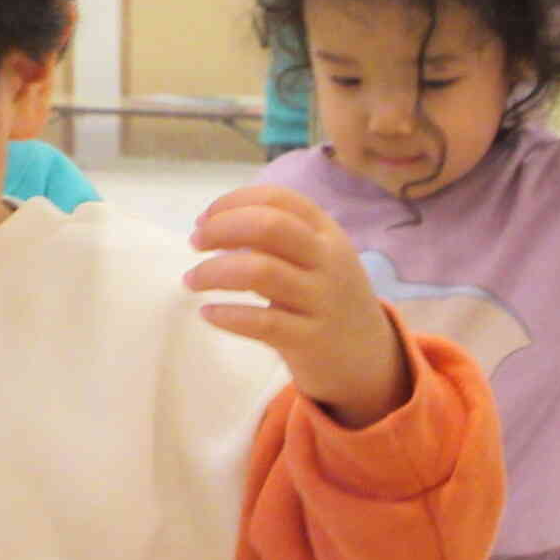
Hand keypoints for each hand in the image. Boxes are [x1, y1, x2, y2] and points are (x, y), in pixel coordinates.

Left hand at [185, 184, 408, 427]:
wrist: (367, 359)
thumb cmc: (327, 299)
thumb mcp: (319, 258)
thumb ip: (280, 237)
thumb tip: (215, 223)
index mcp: (328, 233)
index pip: (279, 199)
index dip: (234, 202)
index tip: (205, 218)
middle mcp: (328, 260)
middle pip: (270, 226)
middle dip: (222, 228)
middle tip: (196, 243)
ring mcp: (322, 300)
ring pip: (260, 271)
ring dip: (214, 272)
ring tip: (192, 280)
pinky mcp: (310, 339)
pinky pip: (262, 322)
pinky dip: (228, 315)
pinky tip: (208, 313)